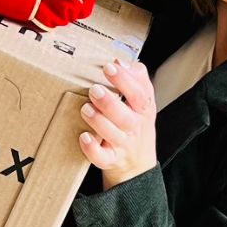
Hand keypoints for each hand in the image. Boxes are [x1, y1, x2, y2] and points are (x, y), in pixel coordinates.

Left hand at [78, 58, 158, 189]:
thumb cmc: (135, 126)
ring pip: (113, 134)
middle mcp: (134, 128)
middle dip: (109, 102)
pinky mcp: (111, 160)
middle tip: (94, 89)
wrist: (138, 166)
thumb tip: (120, 60)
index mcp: (143, 110)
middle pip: (126, 116)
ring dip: (99, 121)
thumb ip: (135, 79)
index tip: (110, 66)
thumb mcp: (142, 102)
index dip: (125, 80)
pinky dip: (92, 149)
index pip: (139, 94)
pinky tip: (83, 137)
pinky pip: (102, 157)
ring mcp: (123, 145)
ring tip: (85, 108)